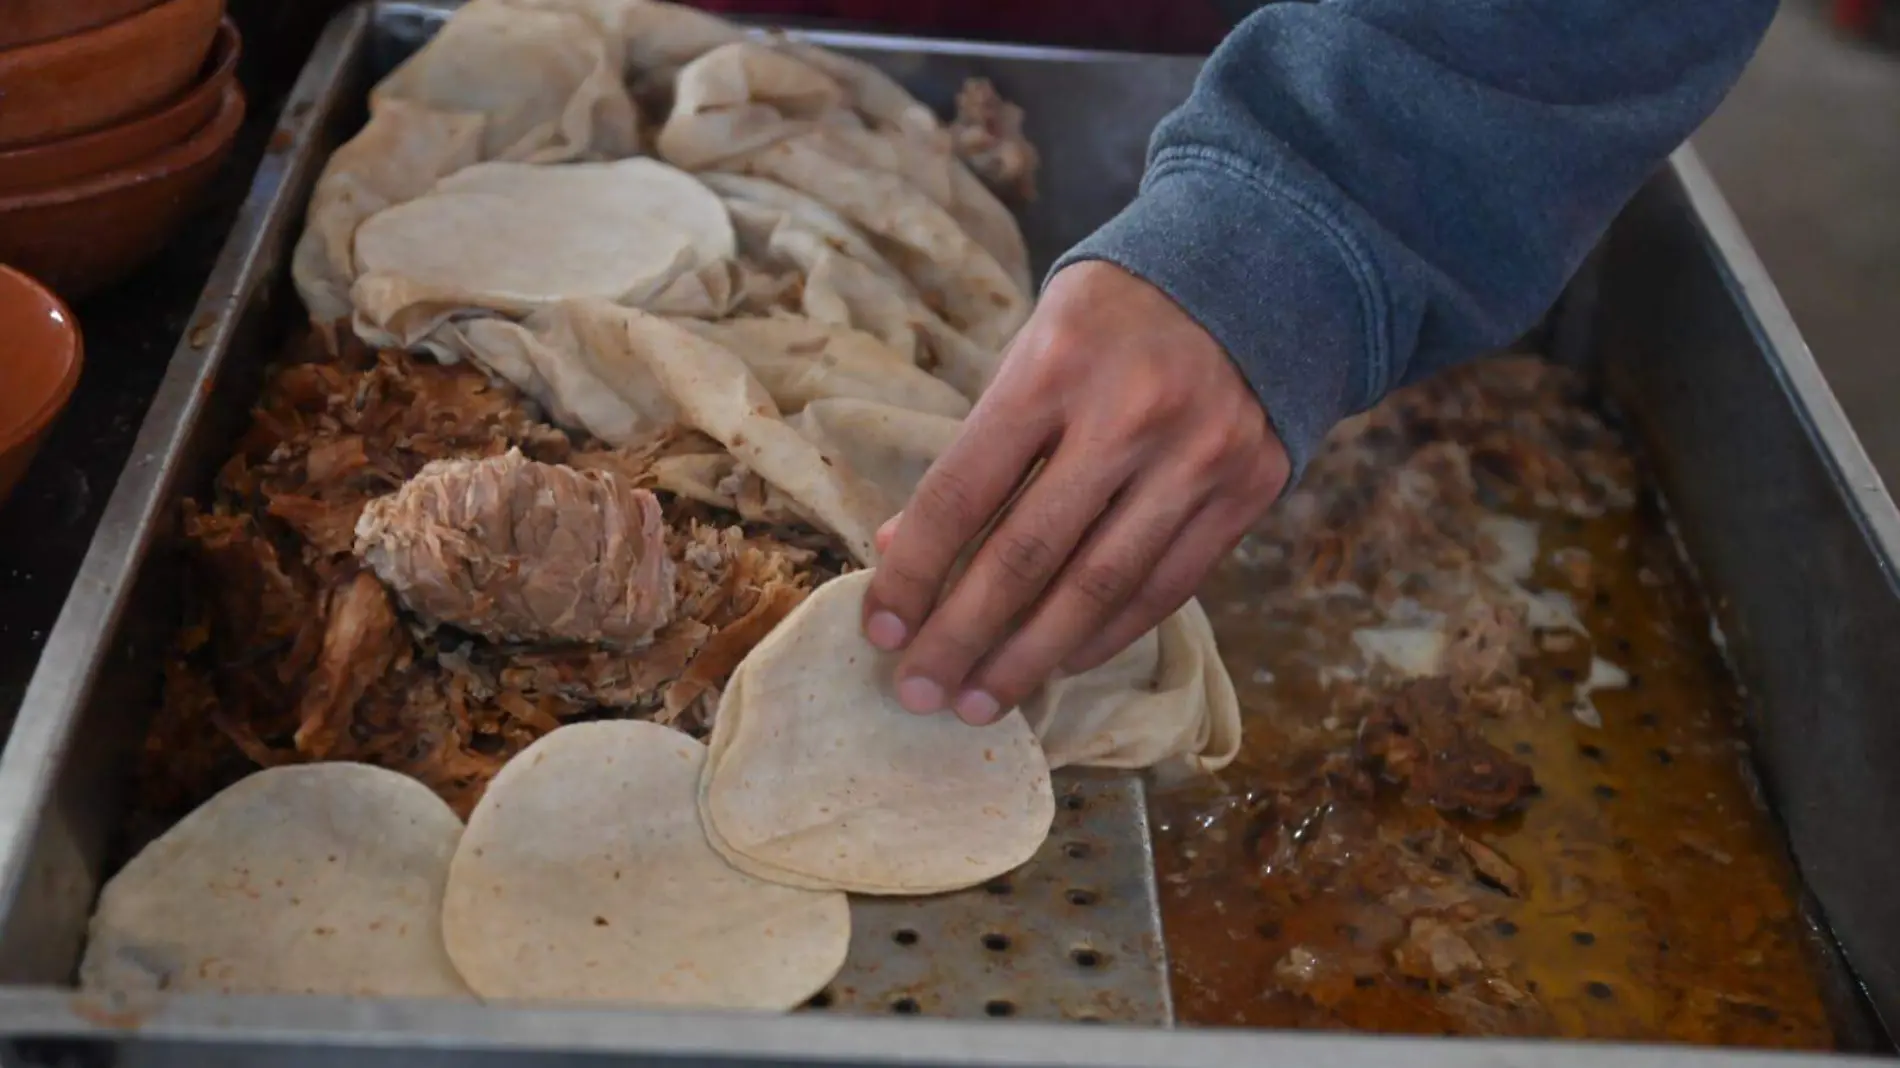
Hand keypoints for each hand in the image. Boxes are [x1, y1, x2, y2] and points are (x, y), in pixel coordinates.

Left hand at [861, 260, 1289, 723]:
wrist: (1259, 270)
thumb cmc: (1114, 321)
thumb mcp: (1031, 352)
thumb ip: (976, 450)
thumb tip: (899, 549)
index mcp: (1054, 366)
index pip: (963, 491)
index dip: (915, 572)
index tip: (880, 632)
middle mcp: (1129, 414)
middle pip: (1027, 555)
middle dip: (961, 636)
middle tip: (919, 694)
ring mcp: (1198, 456)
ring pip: (1098, 589)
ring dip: (1029, 659)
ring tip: (980, 702)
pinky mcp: (1250, 488)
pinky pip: (1165, 588)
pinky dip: (1105, 636)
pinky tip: (1059, 663)